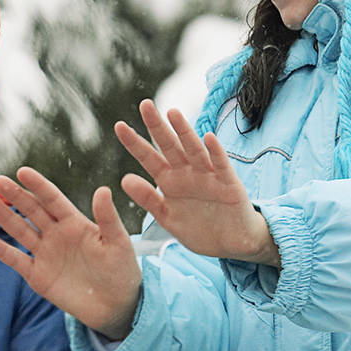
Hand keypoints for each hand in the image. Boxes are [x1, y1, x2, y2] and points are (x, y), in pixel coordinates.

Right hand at [0, 167, 141, 339]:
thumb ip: (108, 218)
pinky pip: (17, 260)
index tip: (22, 171)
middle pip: (32, 211)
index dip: (38, 186)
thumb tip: (103, 189)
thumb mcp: (119, 242)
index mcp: (75, 223)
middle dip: (15, 195)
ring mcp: (45, 254)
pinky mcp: (38, 276)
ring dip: (5, 217)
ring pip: (20, 231)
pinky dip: (2, 251)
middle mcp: (56, 235)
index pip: (52, 199)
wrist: (117, 306)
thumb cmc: (122, 271)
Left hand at [114, 99, 277, 266]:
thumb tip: (123, 179)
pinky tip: (209, 138)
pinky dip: (216, 152)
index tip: (119, 125)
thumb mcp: (166, 217)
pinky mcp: (229, 184)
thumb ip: (147, 199)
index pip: (148, 158)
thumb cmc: (198, 228)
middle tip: (145, 104)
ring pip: (194, 150)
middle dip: (157, 126)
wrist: (231, 245)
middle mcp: (187, 173)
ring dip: (184, 132)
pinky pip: (221, 165)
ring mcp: (208, 176)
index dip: (134, 143)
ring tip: (173, 113)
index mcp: (169, 181)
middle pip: (169, 146)